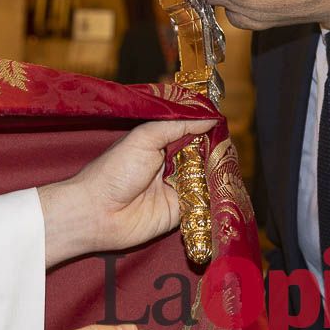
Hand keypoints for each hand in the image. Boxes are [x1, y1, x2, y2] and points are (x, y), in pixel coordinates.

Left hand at [38, 119, 215, 266]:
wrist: (97, 212)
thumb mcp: (145, 138)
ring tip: (231, 168)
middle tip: (231, 149)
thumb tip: (209, 116)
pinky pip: (203, 202)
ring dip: (217, 174)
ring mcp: (176, 188)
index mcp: (161, 142)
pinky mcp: (180, 211)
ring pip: (206, 178)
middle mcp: (171, 164)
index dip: (209, 128)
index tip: (226, 124)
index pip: (192, 131)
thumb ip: (177, 126)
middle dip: (217, 152)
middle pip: (204, 155)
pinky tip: (225, 190)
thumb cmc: (115, 171)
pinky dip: (213, 197)